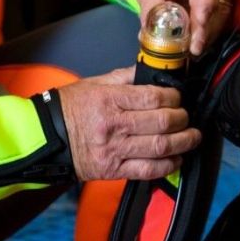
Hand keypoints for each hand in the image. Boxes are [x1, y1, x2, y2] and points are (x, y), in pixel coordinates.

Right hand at [58, 66, 201, 180]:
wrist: (47, 136)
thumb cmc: (69, 107)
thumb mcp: (94, 83)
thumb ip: (124, 77)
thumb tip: (150, 71)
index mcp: (109, 100)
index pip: (153, 97)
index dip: (173, 97)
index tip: (178, 98)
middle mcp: (115, 125)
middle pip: (162, 122)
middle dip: (182, 119)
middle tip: (186, 116)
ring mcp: (115, 149)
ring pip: (160, 146)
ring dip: (183, 142)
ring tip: (191, 136)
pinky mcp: (114, 169)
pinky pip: (148, 170)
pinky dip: (168, 165)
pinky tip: (176, 157)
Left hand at [132, 0, 231, 55]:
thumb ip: (151, 11)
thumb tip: (152, 36)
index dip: (202, 16)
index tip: (196, 39)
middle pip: (216, 3)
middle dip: (203, 30)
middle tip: (192, 50)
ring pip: (223, 11)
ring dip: (209, 33)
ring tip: (194, 48)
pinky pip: (223, 13)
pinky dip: (211, 28)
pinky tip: (200, 40)